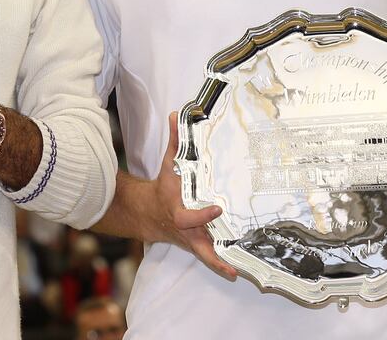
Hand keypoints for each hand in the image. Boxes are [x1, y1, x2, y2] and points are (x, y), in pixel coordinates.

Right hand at [154, 112, 239, 280]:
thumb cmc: (164, 187)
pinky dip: (220, 265)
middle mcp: (185, 229)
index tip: (217, 209)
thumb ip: (175, 142)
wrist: (149, 213)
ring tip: (237, 270)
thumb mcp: (168, 165)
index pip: (188, 216)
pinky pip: (209, 257)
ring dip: (219, 262)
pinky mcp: (198, 245)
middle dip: (211, 247)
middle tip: (231, 251)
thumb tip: (176, 115)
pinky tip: (236, 272)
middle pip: (197, 242)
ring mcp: (191, 239)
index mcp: (177, 210)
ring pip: (205, 254)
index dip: (201, 215)